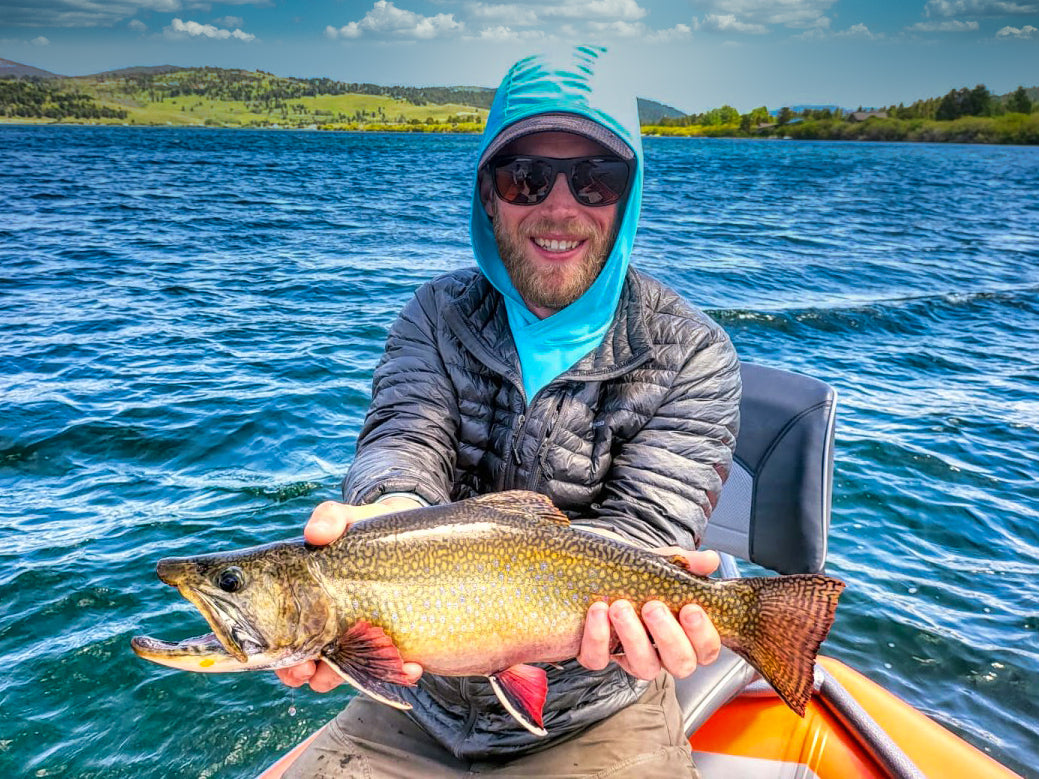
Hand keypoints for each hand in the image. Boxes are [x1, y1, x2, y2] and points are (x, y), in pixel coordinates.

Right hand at [275, 496, 424, 691]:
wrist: (415, 540)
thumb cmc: (369, 531)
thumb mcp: (350, 520)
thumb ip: (332, 519)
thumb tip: (314, 533)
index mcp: (303, 601)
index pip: (277, 635)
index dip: (276, 656)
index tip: (289, 660)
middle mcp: (323, 626)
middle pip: (299, 661)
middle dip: (300, 673)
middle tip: (308, 672)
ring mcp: (355, 638)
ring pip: (342, 672)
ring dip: (352, 678)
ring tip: (362, 669)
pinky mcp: (389, 645)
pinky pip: (391, 669)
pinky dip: (401, 672)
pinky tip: (411, 667)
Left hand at [576, 547, 720, 680]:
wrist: (587, 565)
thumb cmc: (629, 572)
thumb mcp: (657, 563)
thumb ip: (684, 563)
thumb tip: (710, 559)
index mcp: (681, 632)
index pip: (705, 650)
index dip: (703, 635)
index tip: (690, 608)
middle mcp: (659, 651)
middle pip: (680, 664)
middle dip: (669, 637)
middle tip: (653, 607)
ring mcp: (628, 656)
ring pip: (643, 667)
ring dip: (633, 637)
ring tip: (621, 607)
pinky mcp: (596, 655)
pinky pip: (599, 660)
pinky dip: (598, 637)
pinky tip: (597, 611)